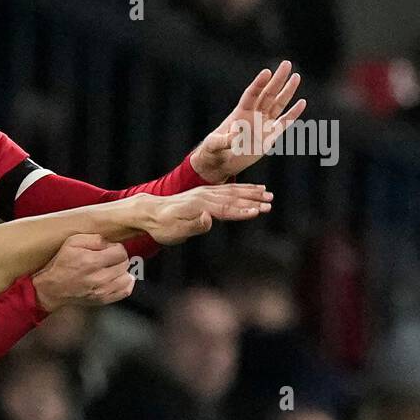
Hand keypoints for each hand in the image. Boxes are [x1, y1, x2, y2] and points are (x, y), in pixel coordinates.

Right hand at [32, 234, 133, 311]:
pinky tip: (117, 279)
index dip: (116, 248)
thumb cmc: (61, 265)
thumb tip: (109, 243)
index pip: (121, 252)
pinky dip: (125, 283)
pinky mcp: (103, 299)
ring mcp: (102, 291)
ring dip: (121, 271)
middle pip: (125, 263)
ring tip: (111, 269)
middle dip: (118, 258)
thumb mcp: (72, 243)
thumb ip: (94, 239)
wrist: (52, 288)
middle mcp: (99, 277)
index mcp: (92, 261)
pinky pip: (125, 291)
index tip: (109, 249)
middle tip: (108, 258)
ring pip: (127, 277)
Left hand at [135, 184, 272, 244]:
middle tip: (271, 204)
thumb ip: (193, 225)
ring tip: (268, 195)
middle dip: (253, 201)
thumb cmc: (161, 227)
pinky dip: (242, 189)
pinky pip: (228, 188)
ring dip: (251, 193)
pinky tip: (253, 189)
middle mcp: (204, 196)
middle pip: (233, 199)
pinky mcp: (205, 193)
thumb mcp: (174, 231)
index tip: (258, 212)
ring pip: (233, 191)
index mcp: (199, 206)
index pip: (225, 209)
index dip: (242, 212)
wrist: (149, 212)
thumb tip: (208, 218)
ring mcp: (205, 193)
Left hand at [191, 60, 307, 183]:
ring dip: (287, 91)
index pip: (252, 95)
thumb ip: (224, 140)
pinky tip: (302, 102)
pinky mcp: (270, 135)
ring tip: (296, 76)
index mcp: (240, 114)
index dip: (259, 84)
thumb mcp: (214, 145)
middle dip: (277, 79)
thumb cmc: (213, 151)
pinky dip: (293, 113)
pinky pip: (284, 122)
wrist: (221, 162)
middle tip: (286, 64)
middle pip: (268, 94)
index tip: (267, 72)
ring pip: (278, 104)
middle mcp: (253, 115)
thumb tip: (236, 136)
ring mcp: (263, 124)